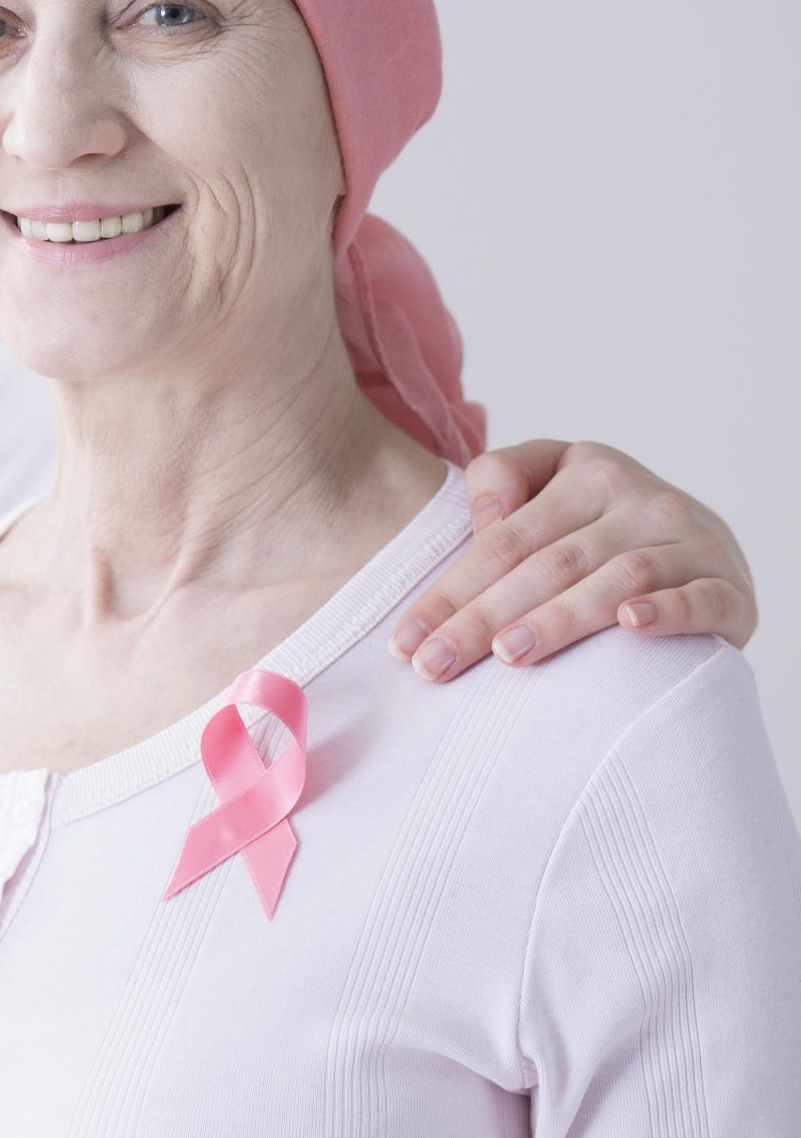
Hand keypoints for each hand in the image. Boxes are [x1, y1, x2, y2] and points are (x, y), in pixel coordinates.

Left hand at [390, 440, 756, 681]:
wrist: (708, 547)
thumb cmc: (603, 524)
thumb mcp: (552, 480)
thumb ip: (503, 477)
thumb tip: (485, 516)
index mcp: (587, 472)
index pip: (504, 539)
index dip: (450, 590)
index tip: (405, 642)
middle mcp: (643, 500)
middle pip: (549, 563)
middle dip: (484, 617)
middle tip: (435, 665)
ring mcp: (693, 542)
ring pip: (617, 579)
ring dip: (560, 618)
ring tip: (508, 654)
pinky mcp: (731, 587)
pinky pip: (701, 598)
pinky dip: (668, 612)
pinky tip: (631, 627)